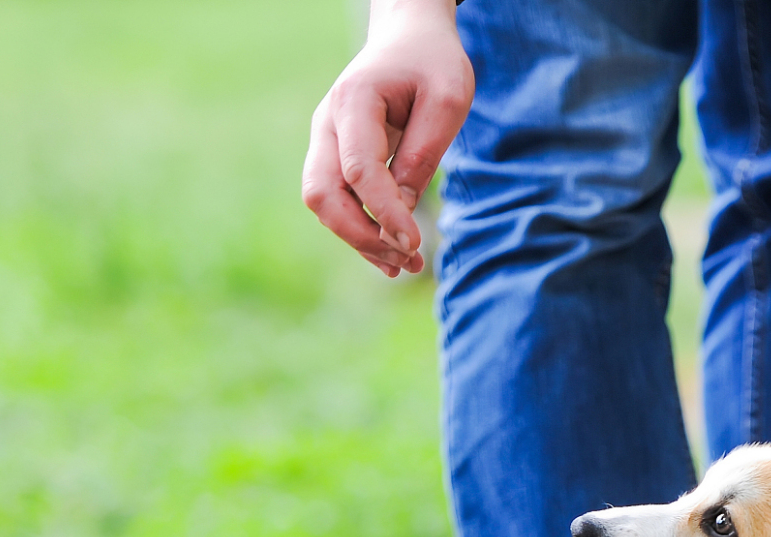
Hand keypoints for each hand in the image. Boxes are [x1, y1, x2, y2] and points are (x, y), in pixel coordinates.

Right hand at [302, 0, 473, 276]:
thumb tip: (404, 209)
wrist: (409, 37)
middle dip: (362, 234)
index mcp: (354, 102)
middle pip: (323, 193)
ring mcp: (326, 141)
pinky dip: (360, 230)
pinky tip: (393, 253)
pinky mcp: (336, 157)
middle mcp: (328, 124)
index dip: (384, 211)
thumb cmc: (432, 63)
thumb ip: (424, 152)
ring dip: (360, 239)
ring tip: (405, 265)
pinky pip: (337, 201)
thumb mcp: (448, 98)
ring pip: (324, 203)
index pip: (358, 170)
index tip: (414, 242)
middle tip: (407, 258)